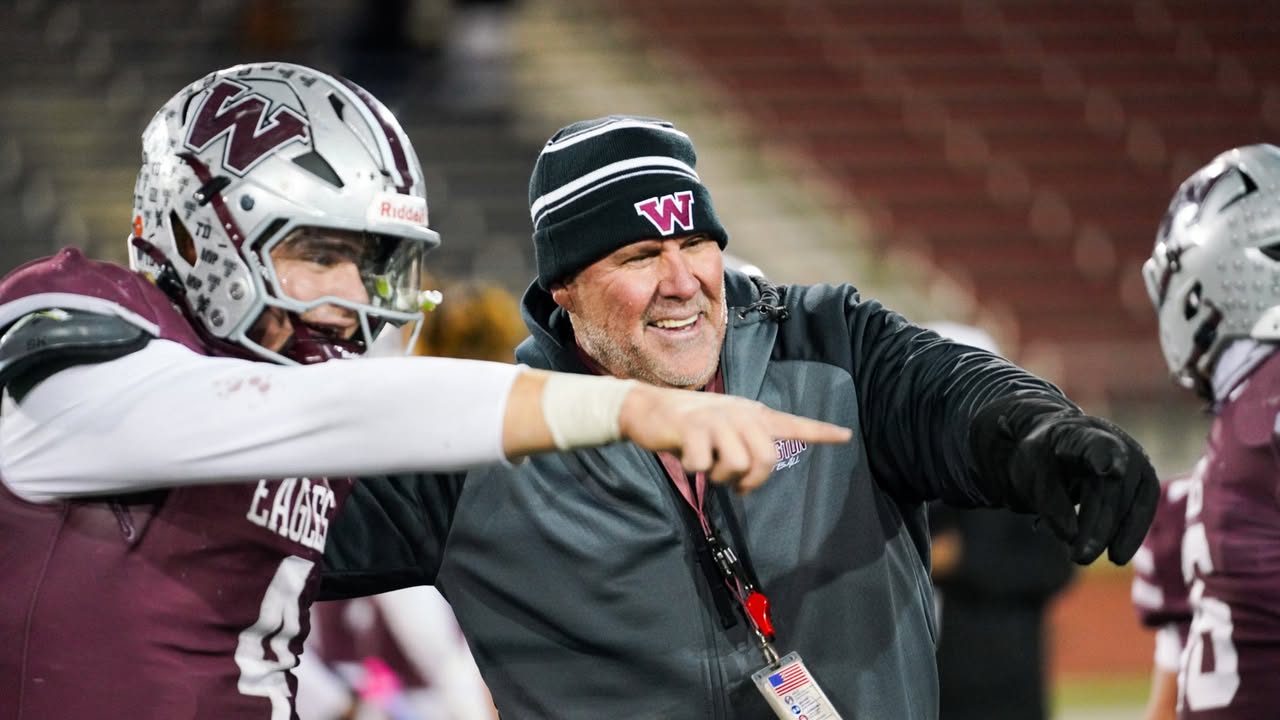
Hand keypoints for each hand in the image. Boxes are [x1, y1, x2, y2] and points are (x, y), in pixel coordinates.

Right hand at [619, 385, 851, 492]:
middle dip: (751, 481)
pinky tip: (685, 454)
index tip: (845, 435)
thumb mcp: (722, 427)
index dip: (820, 431)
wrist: (647, 408)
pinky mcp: (693, 428)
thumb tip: (755, 473)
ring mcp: (717, 419)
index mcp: (750, 414)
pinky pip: (705, 466)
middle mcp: (740, 413)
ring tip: (706, 464)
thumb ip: (744, 442)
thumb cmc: (688, 425)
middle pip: (767, 459)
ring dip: (720, 477)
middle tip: (733, 484)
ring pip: (738, 465)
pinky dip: (694, 469)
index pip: (793, 423)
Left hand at [981, 400, 1159, 564]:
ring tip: (1090, 558)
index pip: (1094, 444)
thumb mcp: (1031, 472)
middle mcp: (1113, 442)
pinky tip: (1117, 555)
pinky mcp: (1143, 483)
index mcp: (1077, 433)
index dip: (1103, 456)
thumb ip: (1049, 501)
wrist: (1057, 447)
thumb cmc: (1042, 457)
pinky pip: (1141, 510)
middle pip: (1110, 487)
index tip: (1110, 470)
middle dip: (1097, 525)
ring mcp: (1133, 461)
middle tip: (1079, 557)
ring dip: (1113, 535)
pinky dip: (1129, 534)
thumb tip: (1071, 536)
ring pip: (1130, 502)